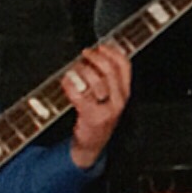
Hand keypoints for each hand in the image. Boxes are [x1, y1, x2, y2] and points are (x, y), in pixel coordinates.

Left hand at [63, 44, 132, 168]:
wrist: (91, 145)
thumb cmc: (98, 117)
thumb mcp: (110, 98)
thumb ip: (109, 79)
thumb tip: (99, 55)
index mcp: (125, 92)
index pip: (125, 66)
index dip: (112, 52)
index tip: (101, 47)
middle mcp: (119, 100)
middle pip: (110, 70)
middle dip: (96, 58)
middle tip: (85, 53)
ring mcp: (107, 109)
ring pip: (95, 80)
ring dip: (82, 70)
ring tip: (74, 68)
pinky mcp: (92, 116)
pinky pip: (80, 94)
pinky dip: (70, 84)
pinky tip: (66, 80)